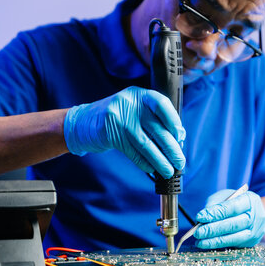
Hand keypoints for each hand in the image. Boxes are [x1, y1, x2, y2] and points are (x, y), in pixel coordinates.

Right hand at [63, 86, 185, 177]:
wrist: (83, 121)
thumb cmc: (118, 118)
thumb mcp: (135, 109)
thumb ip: (154, 119)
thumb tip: (178, 139)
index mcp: (139, 95)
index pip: (162, 104)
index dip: (174, 121)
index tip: (181, 137)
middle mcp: (130, 104)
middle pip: (156, 129)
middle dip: (171, 148)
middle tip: (180, 162)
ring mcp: (119, 119)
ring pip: (146, 144)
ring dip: (160, 160)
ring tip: (168, 170)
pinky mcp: (110, 134)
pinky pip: (132, 152)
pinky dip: (144, 162)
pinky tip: (152, 168)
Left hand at [193, 189, 264, 248]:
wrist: (251, 211)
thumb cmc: (235, 202)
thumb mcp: (224, 196)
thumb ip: (214, 205)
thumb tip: (202, 219)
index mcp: (251, 200)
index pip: (232, 207)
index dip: (215, 213)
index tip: (200, 217)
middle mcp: (257, 216)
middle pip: (233, 224)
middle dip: (213, 229)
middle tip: (198, 232)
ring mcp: (255, 231)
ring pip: (234, 238)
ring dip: (215, 241)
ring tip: (200, 241)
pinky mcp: (252, 242)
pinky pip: (233, 244)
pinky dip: (219, 245)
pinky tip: (207, 244)